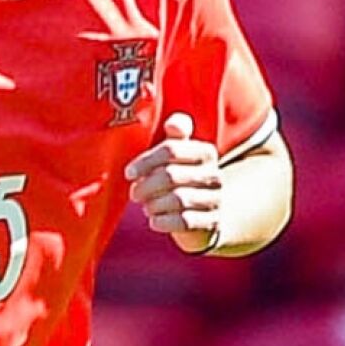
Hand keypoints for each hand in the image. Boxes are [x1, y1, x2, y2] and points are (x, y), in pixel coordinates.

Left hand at [125, 112, 221, 253]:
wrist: (206, 213)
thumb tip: (174, 122)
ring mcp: (216, 199)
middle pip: (171, 175)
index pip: (171, 150)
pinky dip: (163, 221)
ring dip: (153, 204)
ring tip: (146, 207)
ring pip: (177, 199)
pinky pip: (184, 221)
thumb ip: (175, 137)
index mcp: (205, 152)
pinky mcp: (212, 223)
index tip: (128, 173)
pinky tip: (154, 220)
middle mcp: (214, 175)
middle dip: (146, 186)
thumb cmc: (182, 179)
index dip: (145, 161)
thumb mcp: (178, 156)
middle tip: (134, 193)